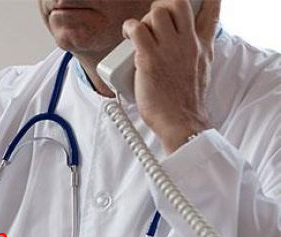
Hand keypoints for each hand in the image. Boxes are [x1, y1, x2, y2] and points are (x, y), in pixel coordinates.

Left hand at [123, 0, 220, 153]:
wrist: (181, 121)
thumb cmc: (186, 101)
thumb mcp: (202, 70)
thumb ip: (197, 53)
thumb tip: (188, 46)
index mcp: (202, 45)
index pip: (211, 11)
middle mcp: (188, 43)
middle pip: (179, 3)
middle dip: (163, 6)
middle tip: (155, 20)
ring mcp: (169, 49)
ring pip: (157, 12)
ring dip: (144, 19)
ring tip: (138, 34)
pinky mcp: (149, 59)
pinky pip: (136, 29)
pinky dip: (129, 28)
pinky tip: (128, 36)